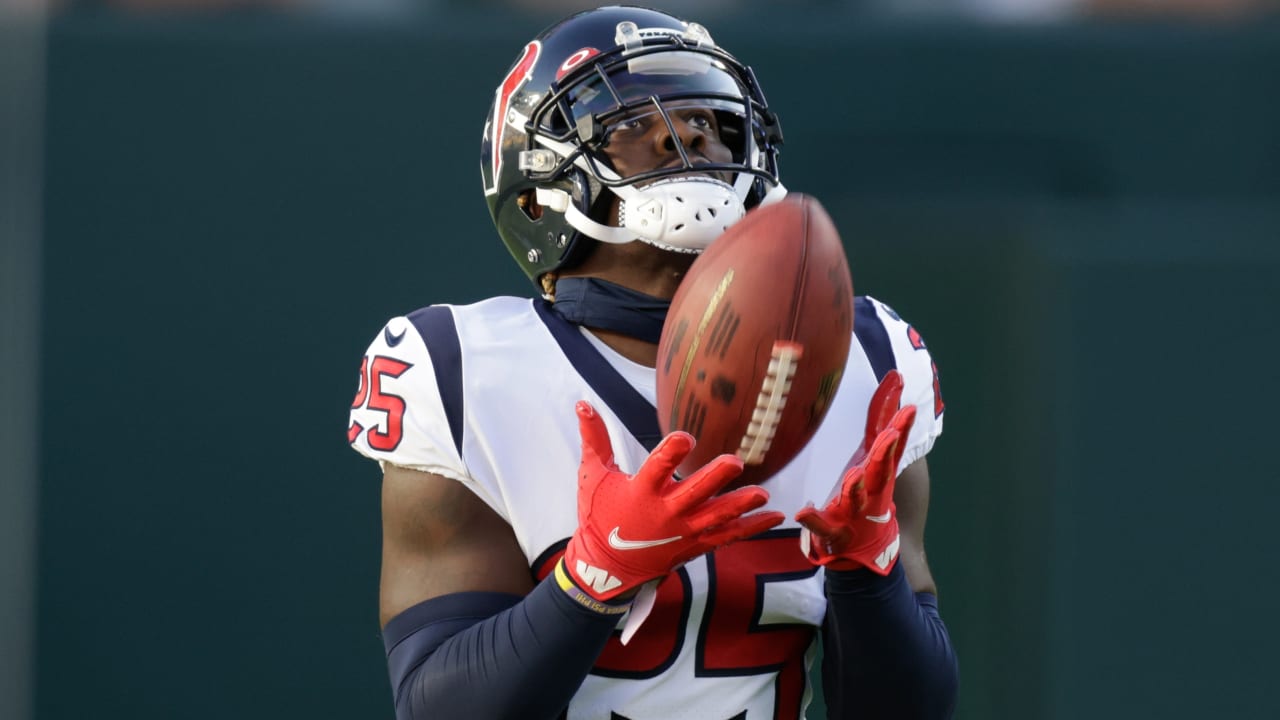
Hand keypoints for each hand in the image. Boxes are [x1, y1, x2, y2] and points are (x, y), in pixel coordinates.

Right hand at [562, 401, 784, 603]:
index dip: (671, 452)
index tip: (685, 437)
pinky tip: (775, 514)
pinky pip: (728, 536)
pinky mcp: (694, 545)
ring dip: (741, 505)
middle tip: (735, 462)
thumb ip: (593, 438)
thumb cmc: (598, 517)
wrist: (606, 566)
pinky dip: (752, 527)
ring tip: (762, 493)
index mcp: (641, 492)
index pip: (657, 468)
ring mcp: (683, 531)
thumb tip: (583, 402)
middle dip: (715, 478)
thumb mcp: (592, 475)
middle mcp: (665, 512)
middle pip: (695, 493)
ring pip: (717, 517)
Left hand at [796, 370, 915, 573]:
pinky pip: (821, 524)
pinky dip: (812, 518)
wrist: (863, 547)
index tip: (908, 407)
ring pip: (856, 497)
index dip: (899, 423)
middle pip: (880, 469)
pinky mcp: (834, 530)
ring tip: (855, 475)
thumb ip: (880, 419)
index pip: (890, 442)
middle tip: (892, 434)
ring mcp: (853, 511)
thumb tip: (895, 378)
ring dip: (856, 487)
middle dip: (885, 452)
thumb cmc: (868, 492)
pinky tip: (802, 511)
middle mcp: (871, 490)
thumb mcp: (875, 454)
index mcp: (878, 471)